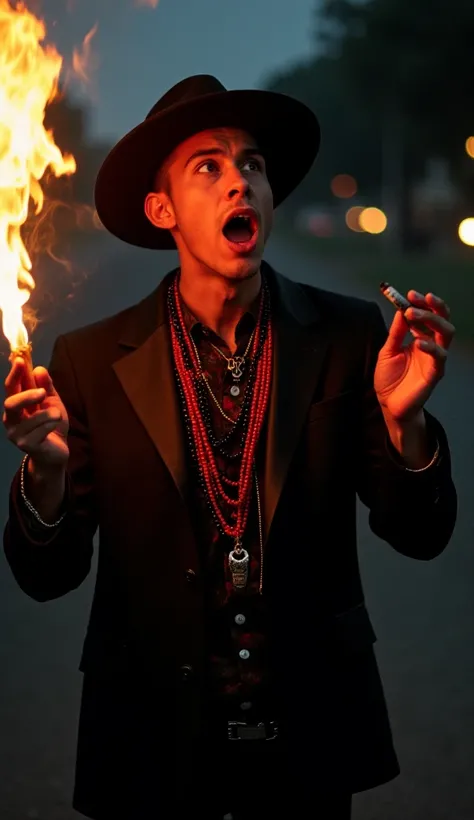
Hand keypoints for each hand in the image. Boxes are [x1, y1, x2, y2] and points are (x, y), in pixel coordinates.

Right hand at [3, 357, 68, 468]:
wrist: (57, 451)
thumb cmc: (51, 423)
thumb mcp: (52, 401)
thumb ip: (46, 386)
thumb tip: (39, 369)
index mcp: (16, 405)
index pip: (11, 387)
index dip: (14, 373)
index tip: (20, 360)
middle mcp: (10, 419)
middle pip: (11, 403)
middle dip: (27, 395)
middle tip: (42, 393)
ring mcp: (16, 434)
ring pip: (31, 418)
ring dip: (49, 414)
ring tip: (57, 415)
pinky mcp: (26, 446)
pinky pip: (41, 431)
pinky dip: (51, 425)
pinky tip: (55, 427)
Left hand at [374, 290, 454, 421]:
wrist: (388, 405)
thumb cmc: (389, 379)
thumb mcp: (387, 351)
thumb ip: (396, 332)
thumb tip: (401, 310)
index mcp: (420, 338)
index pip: (429, 315)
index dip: (422, 303)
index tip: (410, 294)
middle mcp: (431, 346)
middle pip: (442, 320)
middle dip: (431, 307)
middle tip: (414, 300)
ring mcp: (434, 359)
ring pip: (445, 333)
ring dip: (431, 320)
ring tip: (413, 314)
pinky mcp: (435, 373)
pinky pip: (439, 357)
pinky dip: (430, 346)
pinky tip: (418, 341)